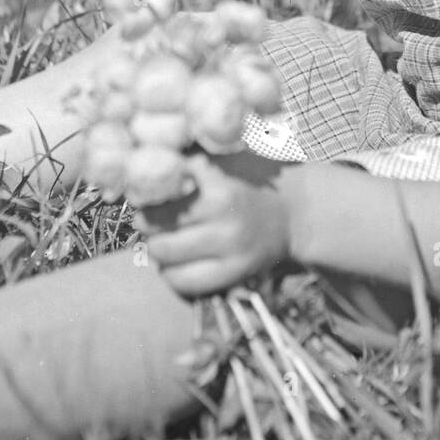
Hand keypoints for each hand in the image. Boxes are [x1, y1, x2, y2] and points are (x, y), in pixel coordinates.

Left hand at [134, 150, 297, 297]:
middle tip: (150, 219)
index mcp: (218, 182)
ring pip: (165, 255)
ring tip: (163, 239)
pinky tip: (177, 262)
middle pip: (155, 225)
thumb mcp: (224, 158)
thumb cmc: (252, 178)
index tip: (145, 192)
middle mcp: (224, 215)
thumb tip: (142, 162)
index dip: (145, 192)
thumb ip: (188, 159)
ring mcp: (230, 247)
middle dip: (147, 222)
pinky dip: (171, 273)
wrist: (296, 211)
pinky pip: (184, 282)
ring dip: (156, 248)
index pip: (159, 191)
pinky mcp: (235, 273)